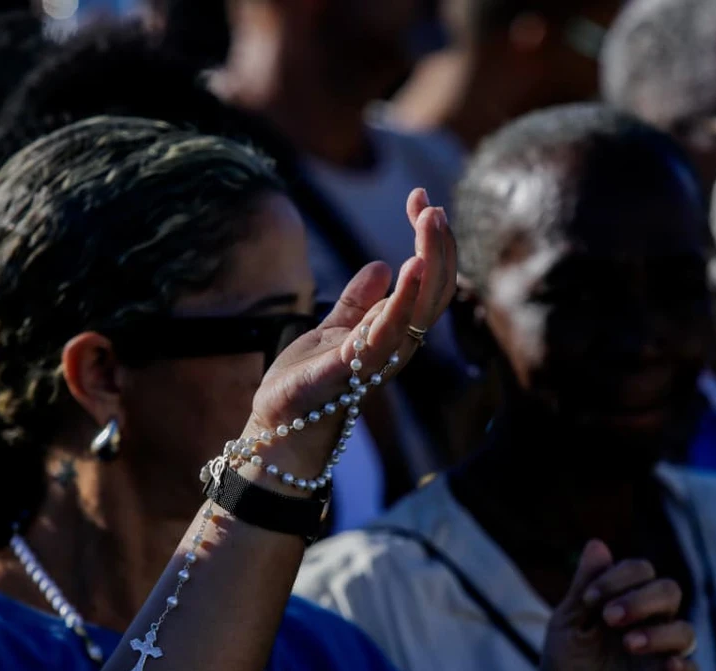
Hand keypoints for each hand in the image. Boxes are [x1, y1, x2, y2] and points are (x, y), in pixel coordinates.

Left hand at [243, 188, 455, 481]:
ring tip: (430, 223)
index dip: (430, 241)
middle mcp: (394, 347)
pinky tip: (404, 271)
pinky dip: (398, 304)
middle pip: (434, 293)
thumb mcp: (332, 328)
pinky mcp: (346, 372)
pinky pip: (381, 337)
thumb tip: (379, 265)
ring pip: (418, 311)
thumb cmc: (306, 383)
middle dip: (438, 246)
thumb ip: (356, 300)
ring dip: (428, 264)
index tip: (421, 200)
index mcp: (393, 333)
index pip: (428, 283)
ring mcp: (374, 361)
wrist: (277, 426)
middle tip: (432, 206)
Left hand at [542, 540, 699, 670]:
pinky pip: (690, 670)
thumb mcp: (567, 623)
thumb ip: (584, 587)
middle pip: (669, 591)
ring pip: (684, 629)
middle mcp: (650, 620)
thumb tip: (597, 544)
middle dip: (640, 598)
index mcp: (626, 599)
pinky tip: (666, 665)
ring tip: (627, 644)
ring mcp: (661, 652)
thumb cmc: (568, 662)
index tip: (589, 599)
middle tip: (609, 617)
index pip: (641, 571)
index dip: (618, 577)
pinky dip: (683, 665)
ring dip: (657, 632)